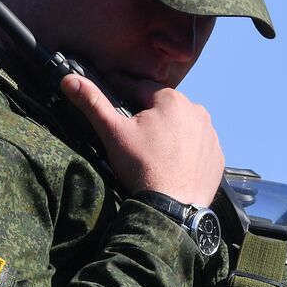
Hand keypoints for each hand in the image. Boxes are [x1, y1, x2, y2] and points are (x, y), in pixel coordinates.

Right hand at [61, 73, 224, 205]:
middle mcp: (197, 112)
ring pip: (183, 127)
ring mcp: (211, 135)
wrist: (171, 207)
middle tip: (134, 141)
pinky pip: (199, 147)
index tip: (117, 112)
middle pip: (165, 108)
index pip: (141, 90)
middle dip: (149, 118)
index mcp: (172, 100)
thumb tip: (70, 79)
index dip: (125, 98)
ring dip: (170, 134)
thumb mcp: (112, 133)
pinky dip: (187, 153)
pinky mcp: (217, 156)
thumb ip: (93, 103)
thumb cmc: (141, 166)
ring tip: (153, 155)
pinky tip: (172, 165)